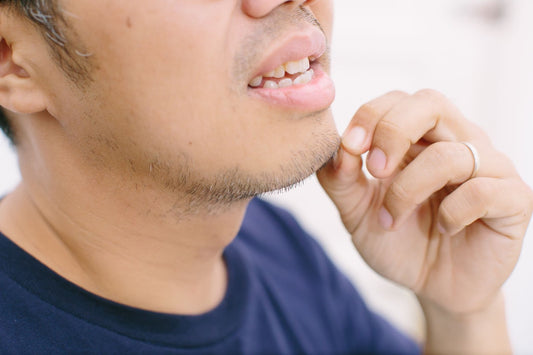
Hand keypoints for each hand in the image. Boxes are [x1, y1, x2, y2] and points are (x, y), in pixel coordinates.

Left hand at [317, 89, 532, 314]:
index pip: (399, 100)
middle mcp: (455, 142)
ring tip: (391, 220)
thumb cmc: (398, 242)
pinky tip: (444, 227)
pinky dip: (452, 212)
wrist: (433, 288)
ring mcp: (488, 167)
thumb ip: (341, 180)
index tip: (350, 147)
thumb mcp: (356, 212)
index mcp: (419, 139)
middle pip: (431, 104)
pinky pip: (482, 190)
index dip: (371, 115)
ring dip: (409, 190)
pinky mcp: (513, 198)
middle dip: (393, 132)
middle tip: (375, 171)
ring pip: (450, 154)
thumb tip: (337, 148)